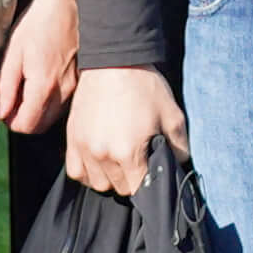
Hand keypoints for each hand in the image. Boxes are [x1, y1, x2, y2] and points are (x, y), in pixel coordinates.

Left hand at [0, 0, 83, 132]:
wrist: (63, 6)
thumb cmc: (36, 26)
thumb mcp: (13, 54)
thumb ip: (4, 88)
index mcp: (43, 85)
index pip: (26, 125)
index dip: (10, 121)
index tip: (3, 106)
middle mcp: (63, 91)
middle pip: (40, 126)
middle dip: (23, 119)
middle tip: (12, 98)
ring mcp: (74, 87)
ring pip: (52, 117)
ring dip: (37, 111)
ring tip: (26, 86)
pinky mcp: (78, 81)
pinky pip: (62, 104)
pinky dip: (49, 102)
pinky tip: (41, 81)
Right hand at [64, 65, 183, 194]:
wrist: (113, 61)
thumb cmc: (144, 86)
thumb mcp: (172, 115)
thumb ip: (180, 147)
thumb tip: (180, 167)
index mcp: (128, 152)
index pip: (138, 190)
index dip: (148, 183)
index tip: (151, 169)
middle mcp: (102, 155)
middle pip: (118, 189)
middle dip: (130, 179)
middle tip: (138, 159)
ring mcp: (84, 148)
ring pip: (97, 183)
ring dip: (109, 177)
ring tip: (119, 159)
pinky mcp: (71, 139)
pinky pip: (76, 171)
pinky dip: (88, 171)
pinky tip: (100, 159)